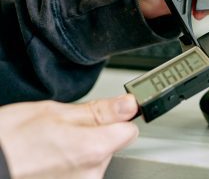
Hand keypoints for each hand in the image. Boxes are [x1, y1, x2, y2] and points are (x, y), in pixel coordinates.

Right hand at [0, 95, 138, 178]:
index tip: (106, 114)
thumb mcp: (52, 112)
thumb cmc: (6, 141)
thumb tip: (128, 105)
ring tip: (48, 148)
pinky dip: (66, 168)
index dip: (117, 119)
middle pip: (109, 147)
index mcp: (93, 148)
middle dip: (93, 135)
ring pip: (92, 161)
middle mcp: (91, 174)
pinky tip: (46, 162)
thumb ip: (98, 111)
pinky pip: (78, 175)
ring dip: (77, 153)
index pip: (129, 131)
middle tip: (61, 131)